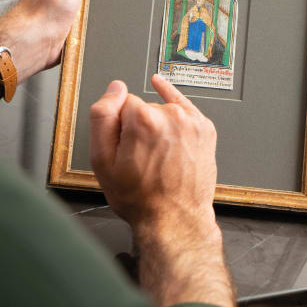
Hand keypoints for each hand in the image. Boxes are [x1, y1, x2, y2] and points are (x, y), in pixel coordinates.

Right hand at [90, 74, 235, 306]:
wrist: (175, 220)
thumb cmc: (140, 198)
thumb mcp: (102, 161)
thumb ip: (102, 117)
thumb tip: (113, 91)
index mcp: (143, 120)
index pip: (121, 104)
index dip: (117, 126)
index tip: (122, 146)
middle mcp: (171, 116)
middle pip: (143, 106)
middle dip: (138, 126)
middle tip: (139, 157)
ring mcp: (191, 122)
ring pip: (162, 109)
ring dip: (157, 124)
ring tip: (156, 154)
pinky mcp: (204, 129)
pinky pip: (184, 105)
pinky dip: (173, 98)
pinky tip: (161, 86)